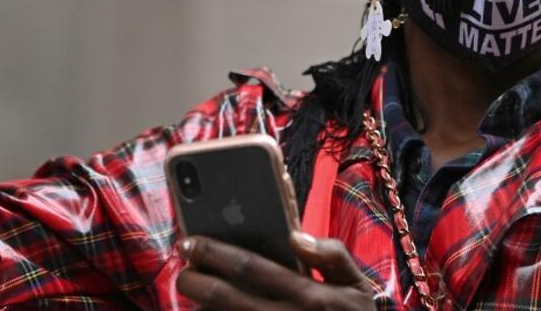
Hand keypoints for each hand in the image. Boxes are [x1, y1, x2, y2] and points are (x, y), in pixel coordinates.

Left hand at [176, 232, 375, 309]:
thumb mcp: (358, 286)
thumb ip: (333, 256)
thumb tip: (296, 236)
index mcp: (310, 295)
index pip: (252, 268)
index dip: (215, 253)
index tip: (191, 242)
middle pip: (226, 297)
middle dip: (195, 280)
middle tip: (182, 270)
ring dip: (200, 309)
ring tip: (192, 295)